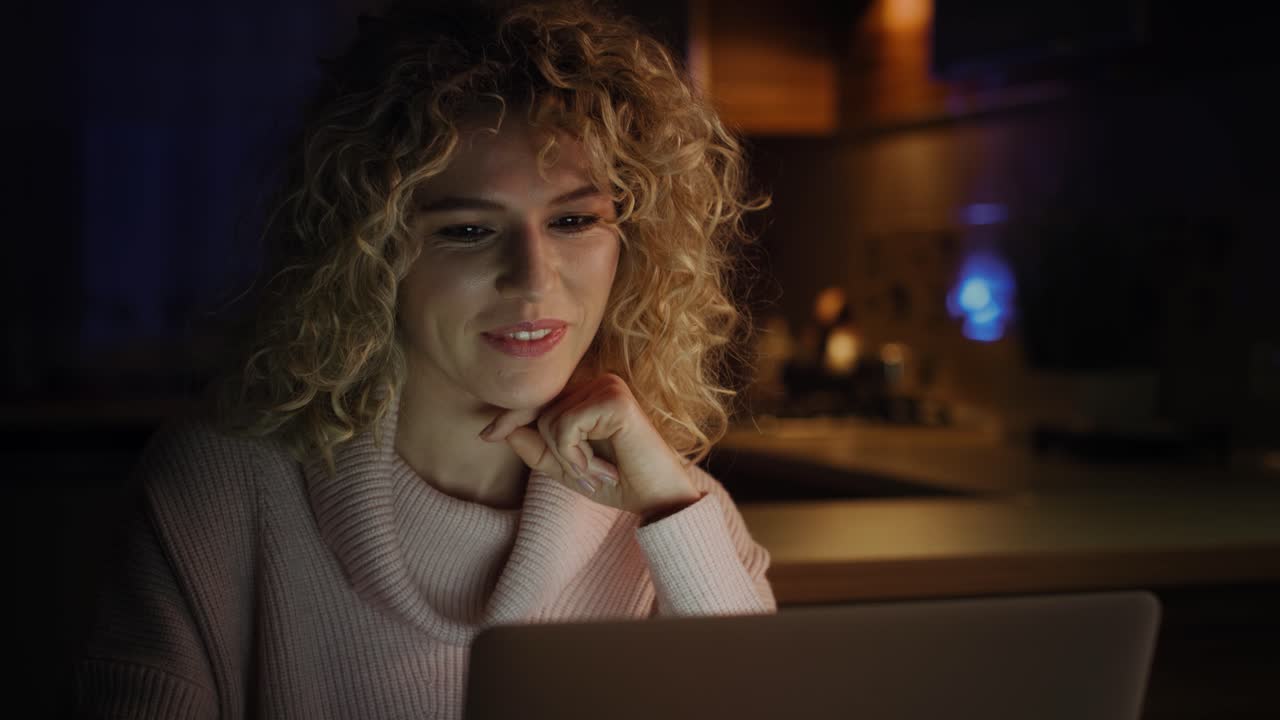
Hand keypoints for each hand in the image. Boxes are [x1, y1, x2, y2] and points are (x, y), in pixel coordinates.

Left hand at [479, 373, 702, 519]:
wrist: (657, 499)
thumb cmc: (618, 481)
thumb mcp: (567, 468)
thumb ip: (536, 450)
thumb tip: (500, 430)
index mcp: (589, 393)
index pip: (541, 400)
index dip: (512, 417)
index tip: (486, 435)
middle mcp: (598, 382)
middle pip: (541, 413)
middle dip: (555, 452)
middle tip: (590, 475)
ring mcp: (608, 386)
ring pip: (550, 420)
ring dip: (568, 457)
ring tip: (599, 471)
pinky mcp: (615, 398)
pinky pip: (566, 426)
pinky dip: (575, 454)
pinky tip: (604, 467)